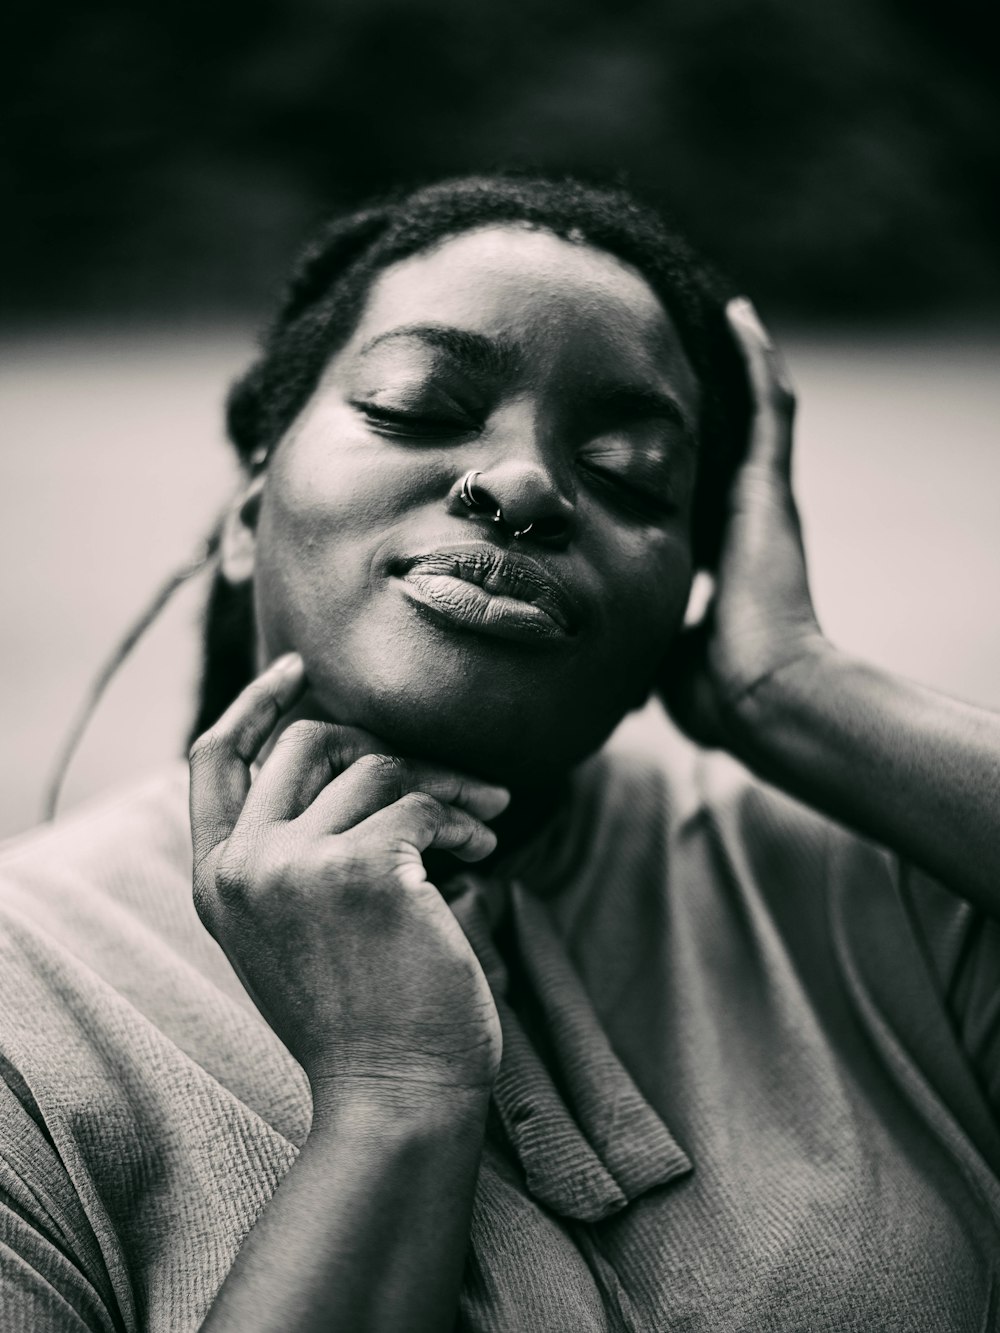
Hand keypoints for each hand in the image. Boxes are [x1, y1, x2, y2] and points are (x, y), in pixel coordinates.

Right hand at [188, 654, 506, 1103]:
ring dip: (441, 786)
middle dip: (378, 746)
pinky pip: (422, 804)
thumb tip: (350, 763)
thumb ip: (292, 852)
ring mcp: (295, 864)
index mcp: (216, 880)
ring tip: (483, 819)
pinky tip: (486, 847)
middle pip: (303, 742)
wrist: (397, 1093)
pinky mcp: (361, 867)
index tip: (300, 669)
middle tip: (436, 780)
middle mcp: (243, 866)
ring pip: (376, 767)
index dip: (254, 704)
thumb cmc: (364, 1015)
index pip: (212, 759)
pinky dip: (464, 816)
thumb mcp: (296, 929)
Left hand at [661, 297, 826, 749]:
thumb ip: (642, 632)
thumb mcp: (663, 649)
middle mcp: (744, 517)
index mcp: (722, 553)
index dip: (680, 460)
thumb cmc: (716, 689)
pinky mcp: (768, 488)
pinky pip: (767, 406)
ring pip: (753, 408)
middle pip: (728, 437)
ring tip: (715, 311)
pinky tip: (735, 314)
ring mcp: (761, 499)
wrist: (760, 696)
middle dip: (707, 396)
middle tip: (673, 348)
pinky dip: (754, 359)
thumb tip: (608, 647)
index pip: (700, 490)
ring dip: (736, 361)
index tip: (649, 432)